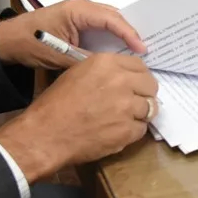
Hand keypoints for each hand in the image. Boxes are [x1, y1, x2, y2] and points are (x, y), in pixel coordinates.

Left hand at [0, 0, 145, 68]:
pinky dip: (112, 37)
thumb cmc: (31, 44)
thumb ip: (87, 60)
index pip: (111, 18)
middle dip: (130, 32)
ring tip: (138, 51)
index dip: (129, 34)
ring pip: (110, 21)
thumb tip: (111, 68)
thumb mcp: (61, 56)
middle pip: (114, 17)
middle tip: (147, 51)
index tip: (142, 50)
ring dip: (123, 34)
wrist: (9, 40)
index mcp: (78, 10)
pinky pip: (101, 26)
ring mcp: (80, 12)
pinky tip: (120, 50)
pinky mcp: (78, 21)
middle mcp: (83, 7)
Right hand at [0, 54, 158, 180]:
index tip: (136, 85)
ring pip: (150, 108)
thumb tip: (123, 77)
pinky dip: (132, 131)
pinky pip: (141, 129)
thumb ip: (104, 71)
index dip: (139, 77)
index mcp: (107, 63)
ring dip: (139, 114)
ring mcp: (126, 107)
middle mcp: (121, 81)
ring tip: (122, 119)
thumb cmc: (56, 103)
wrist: (46, 134)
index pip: (140, 66)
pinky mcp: (127, 130)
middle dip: (144, 94)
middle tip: (133, 103)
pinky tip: (117, 131)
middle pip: (151, 86)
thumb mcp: (77, 73)